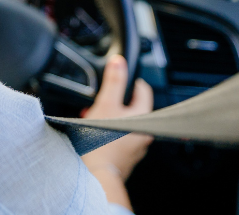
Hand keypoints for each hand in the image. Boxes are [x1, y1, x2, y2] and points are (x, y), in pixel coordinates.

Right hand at [80, 55, 153, 210]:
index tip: (120, 78)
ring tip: (94, 118)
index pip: (143, 90)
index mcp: (144, 117)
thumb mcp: (106, 104)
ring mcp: (136, 148)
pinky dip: (110, 134)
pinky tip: (95, 134)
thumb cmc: (101, 142)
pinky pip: (119, 140)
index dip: (130, 81)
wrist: (95, 176)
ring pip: (125, 125)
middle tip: (101, 101)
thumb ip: (114, 82)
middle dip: (116, 102)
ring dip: (111, 119)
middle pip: (133, 108)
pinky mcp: (126, 159)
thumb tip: (119, 62)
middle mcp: (144, 133)